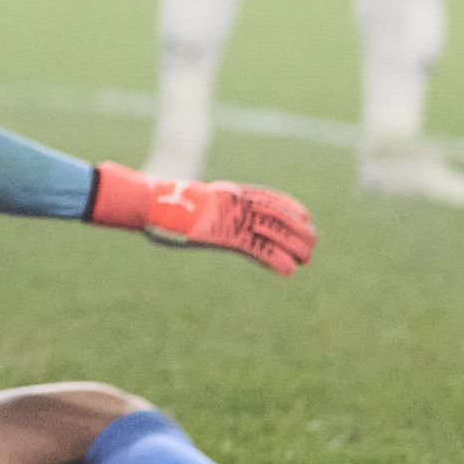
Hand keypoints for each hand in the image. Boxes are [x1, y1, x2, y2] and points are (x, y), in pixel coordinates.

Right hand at [89, 163, 315, 275]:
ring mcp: (232, 218)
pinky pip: (257, 249)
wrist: (151, 202)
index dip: (289, 205)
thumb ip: (198, 210)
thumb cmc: (160, 204)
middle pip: (276, 215)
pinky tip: (287, 270)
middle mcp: (236, 202)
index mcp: (229, 193)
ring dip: (293, 245)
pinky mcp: (226, 235)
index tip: (305, 215)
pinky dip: (274, 259)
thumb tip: (190, 216)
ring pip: (273, 231)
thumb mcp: (184, 204)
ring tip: (307, 258)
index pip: (268, 197)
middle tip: (311, 243)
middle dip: (297, 229)